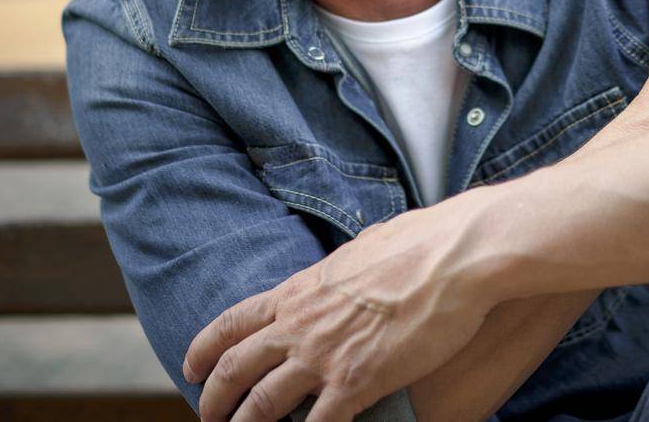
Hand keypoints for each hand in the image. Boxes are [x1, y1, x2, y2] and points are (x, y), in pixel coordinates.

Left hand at [185, 189, 499, 421]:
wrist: (456, 257)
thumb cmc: (420, 244)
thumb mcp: (362, 250)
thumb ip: (339, 272)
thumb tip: (342, 270)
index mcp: (300, 290)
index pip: (234, 321)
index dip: (205, 348)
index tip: (191, 368)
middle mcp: (301, 324)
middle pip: (237, 368)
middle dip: (215, 399)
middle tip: (207, 418)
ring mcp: (325, 356)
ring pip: (263, 405)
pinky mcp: (357, 383)